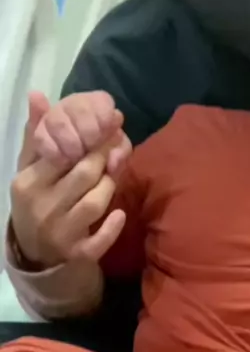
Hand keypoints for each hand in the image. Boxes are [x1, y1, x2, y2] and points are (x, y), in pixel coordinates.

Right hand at [10, 93, 131, 266]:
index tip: (107, 125)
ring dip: (110, 184)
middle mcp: (44, 208)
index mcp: (28, 184)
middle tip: (118, 142)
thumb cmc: (34, 203)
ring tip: (115, 171)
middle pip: (83, 175)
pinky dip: (112, 227)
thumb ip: (35, 135)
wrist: (34, 255)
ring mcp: (61, 233)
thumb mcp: (28, 170)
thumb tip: (37, 95)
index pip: (62, 154)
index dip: (89, 138)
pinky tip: (120, 213)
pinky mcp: (78, 254)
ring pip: (95, 203)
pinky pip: (100, 240)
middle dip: (104, 156)